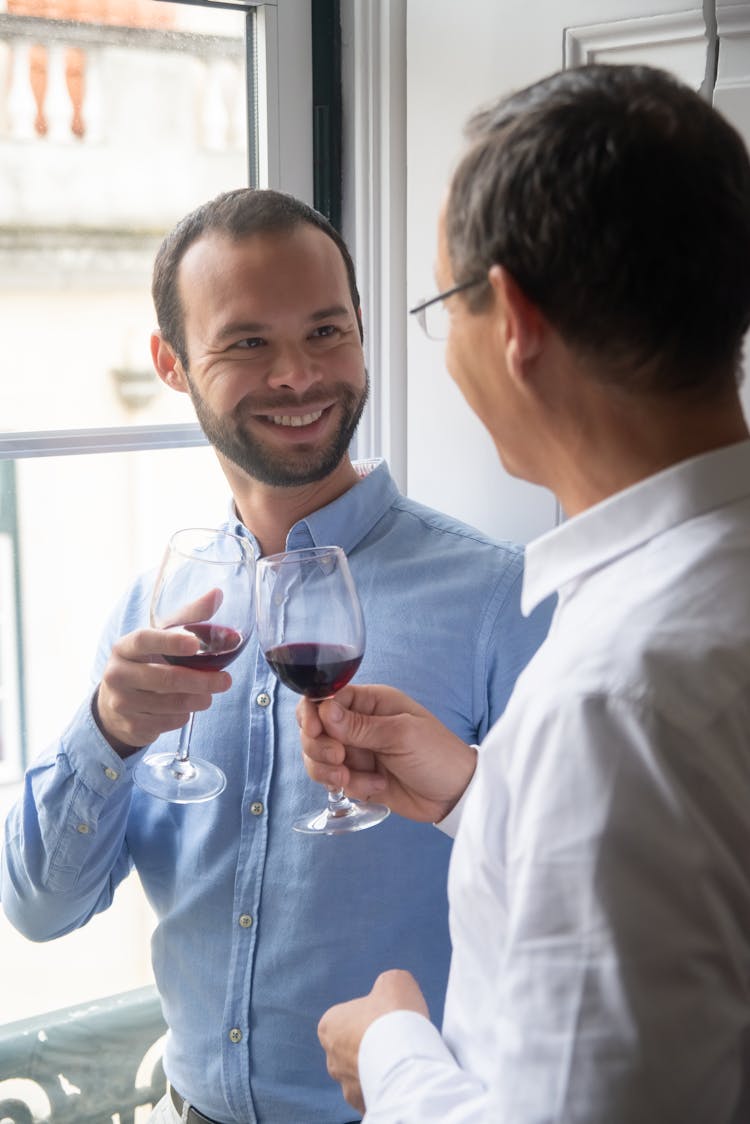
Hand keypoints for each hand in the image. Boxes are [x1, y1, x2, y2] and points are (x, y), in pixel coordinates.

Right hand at [94, 627, 231, 756]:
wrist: (115, 702)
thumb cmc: (146, 661)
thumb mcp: (162, 637)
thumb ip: (189, 617)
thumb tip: (217, 594)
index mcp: (125, 647)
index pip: (145, 640)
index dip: (170, 642)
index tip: (195, 644)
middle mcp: (117, 674)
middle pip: (165, 678)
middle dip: (201, 681)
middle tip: (225, 680)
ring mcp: (121, 702)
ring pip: (170, 704)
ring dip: (197, 700)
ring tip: (209, 695)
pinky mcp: (131, 725)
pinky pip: (167, 722)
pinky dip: (184, 716)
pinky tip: (186, 708)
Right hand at [298, 684, 476, 822]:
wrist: (455, 795)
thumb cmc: (438, 754)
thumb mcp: (401, 735)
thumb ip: (360, 725)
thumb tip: (324, 710)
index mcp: (371, 702)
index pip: (327, 697)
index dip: (313, 713)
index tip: (314, 731)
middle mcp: (359, 724)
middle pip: (314, 728)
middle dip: (319, 746)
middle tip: (339, 759)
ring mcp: (356, 751)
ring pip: (318, 756)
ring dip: (327, 770)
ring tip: (349, 779)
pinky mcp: (357, 777)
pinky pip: (333, 780)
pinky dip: (348, 786)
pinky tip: (375, 788)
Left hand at [318, 970, 428, 1113]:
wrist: (405, 1058)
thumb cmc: (394, 1015)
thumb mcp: (393, 981)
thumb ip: (386, 985)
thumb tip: (391, 994)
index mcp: (329, 1026)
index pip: (346, 1019)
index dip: (369, 1017)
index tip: (387, 1017)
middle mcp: (331, 1059)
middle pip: (353, 1049)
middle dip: (371, 1046)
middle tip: (396, 1039)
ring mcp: (346, 1086)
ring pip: (363, 1075)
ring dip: (378, 1069)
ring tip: (403, 1061)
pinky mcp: (363, 1106)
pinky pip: (375, 1094)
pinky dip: (387, 1088)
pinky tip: (404, 1079)